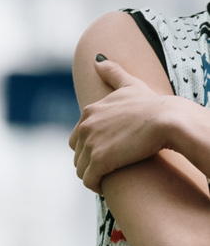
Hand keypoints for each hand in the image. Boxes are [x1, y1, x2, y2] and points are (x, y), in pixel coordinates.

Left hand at [69, 52, 167, 191]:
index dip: (91, 148)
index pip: (77, 138)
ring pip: (82, 170)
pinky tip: (106, 186)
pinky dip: (96, 186)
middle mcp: (85, 126)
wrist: (168, 120)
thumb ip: (112, 73)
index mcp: (89, 112)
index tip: (107, 154)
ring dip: (93, 176)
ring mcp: (91, 144)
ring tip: (108, 178)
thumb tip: (97, 59)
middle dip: (90, 163)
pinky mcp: (100, 161)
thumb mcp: (130, 85)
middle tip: (109, 168)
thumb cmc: (153, 104)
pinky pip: (90, 181)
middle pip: (78, 155)